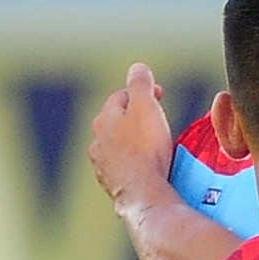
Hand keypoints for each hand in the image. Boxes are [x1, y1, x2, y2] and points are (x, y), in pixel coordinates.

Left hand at [88, 62, 174, 205]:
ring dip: (131, 143)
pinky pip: (122, 168)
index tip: (161, 95)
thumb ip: (140, 84)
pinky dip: (132, 164)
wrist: (142, 192)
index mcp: (104, 119)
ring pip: (116, 147)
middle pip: (116, 122)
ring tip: (152, 146)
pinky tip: (146, 169)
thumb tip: (137, 67)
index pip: (121, 97)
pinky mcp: (112, 185)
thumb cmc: (145, 149)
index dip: (142, 92)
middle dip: (135, 118)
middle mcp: (97, 141)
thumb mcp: (146, 107)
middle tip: (157, 120)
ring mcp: (102, 165)